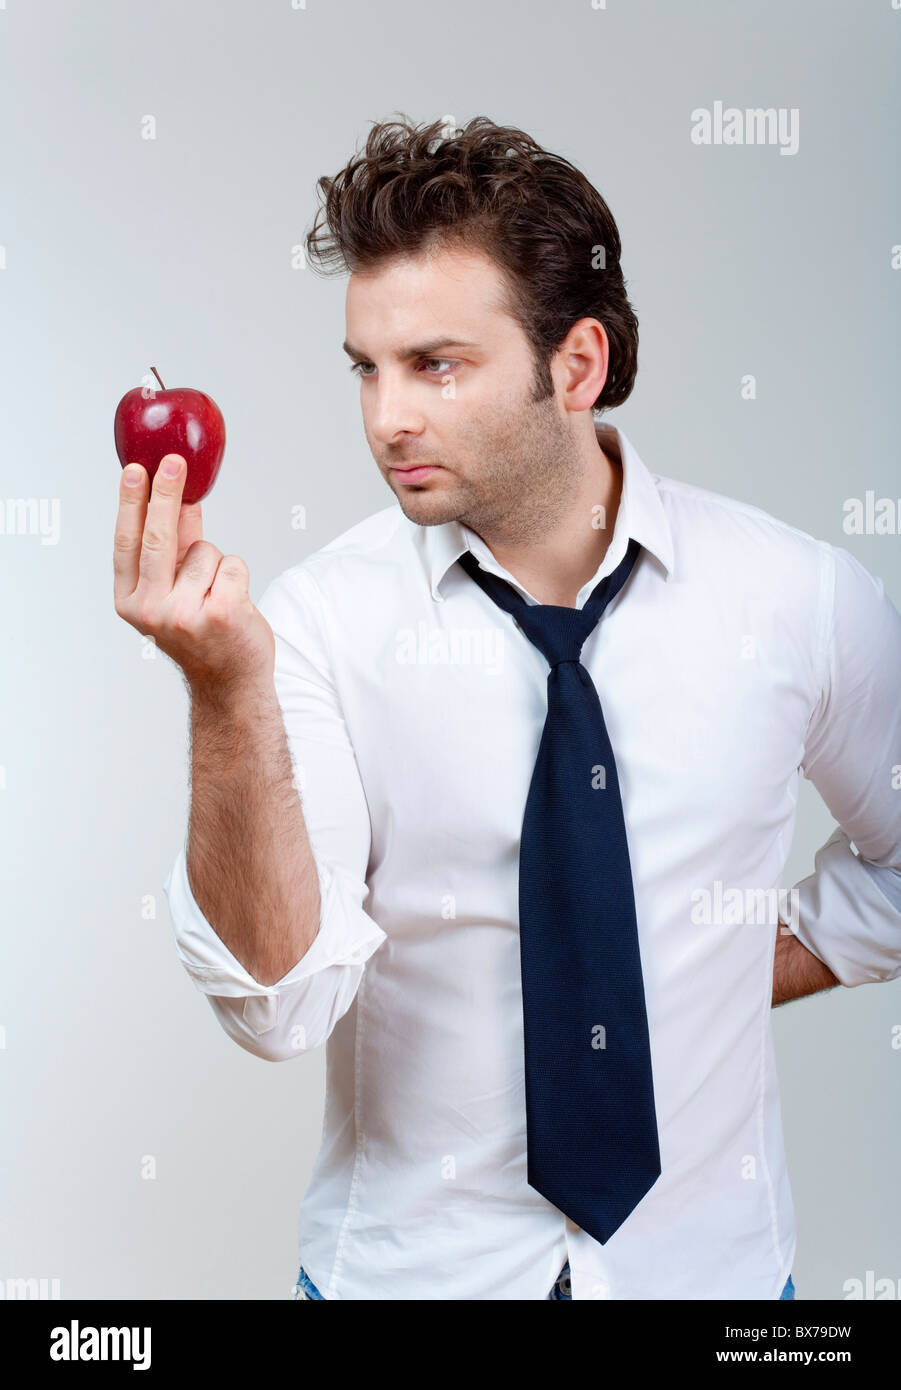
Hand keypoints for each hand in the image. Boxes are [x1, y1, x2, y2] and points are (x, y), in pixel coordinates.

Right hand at [113, 453, 274, 694]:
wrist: (229, 682)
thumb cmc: (201, 633)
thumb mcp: (173, 592)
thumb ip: (174, 548)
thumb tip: (180, 497)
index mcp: (130, 601)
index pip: (127, 542)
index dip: (131, 503)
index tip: (136, 470)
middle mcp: (151, 610)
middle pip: (159, 537)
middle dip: (168, 494)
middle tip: (175, 462)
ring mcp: (185, 614)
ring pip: (206, 551)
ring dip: (216, 563)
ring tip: (215, 596)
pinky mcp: (221, 614)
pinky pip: (233, 564)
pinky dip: (238, 576)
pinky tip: (234, 603)